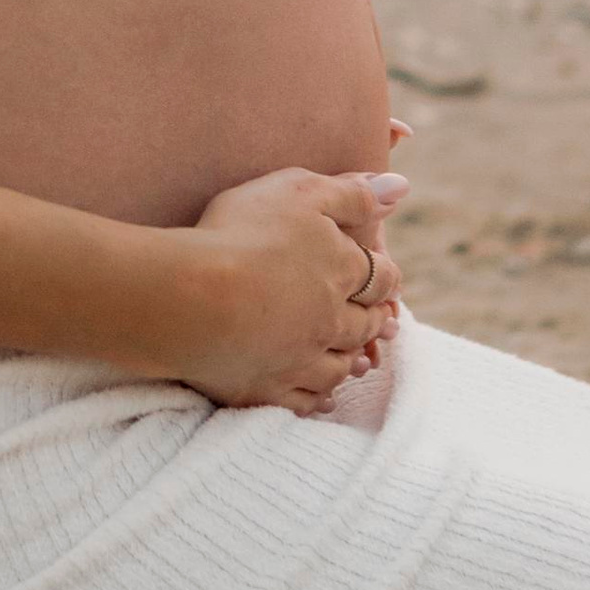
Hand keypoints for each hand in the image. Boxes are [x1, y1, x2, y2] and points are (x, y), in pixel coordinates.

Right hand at [170, 163, 406, 412]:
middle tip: (382, 321)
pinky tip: (322, 397)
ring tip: (357, 358)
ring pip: (340, 367)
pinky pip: (305, 402)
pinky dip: (319, 399)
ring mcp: (299, 360)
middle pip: (365, 325)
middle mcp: (330, 321)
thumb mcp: (299, 191)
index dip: (386, 277)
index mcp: (341, 270)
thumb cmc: (241, 233)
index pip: (380, 277)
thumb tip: (400, 188)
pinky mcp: (266, 390)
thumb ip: (351, 192)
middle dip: (375, 320)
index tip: (386, 280)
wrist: (190, 297)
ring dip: (351, 361)